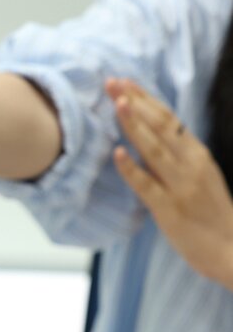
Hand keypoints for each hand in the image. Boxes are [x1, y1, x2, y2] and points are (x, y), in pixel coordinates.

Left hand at [109, 77, 232, 289]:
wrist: (232, 250)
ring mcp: (181, 187)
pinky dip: (132, 169)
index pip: (169, 119)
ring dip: (134, 125)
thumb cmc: (211, 213)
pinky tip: (117, 153)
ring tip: (117, 104)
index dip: (146, 99)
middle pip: (161, 127)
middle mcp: (191, 165)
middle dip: (135, 102)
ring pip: (154, 150)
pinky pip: (148, 186)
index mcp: (197, 155)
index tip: (124, 81)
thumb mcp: (199, 176)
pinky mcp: (170, 210)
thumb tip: (149, 134)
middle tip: (111, 82)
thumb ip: (177, 155)